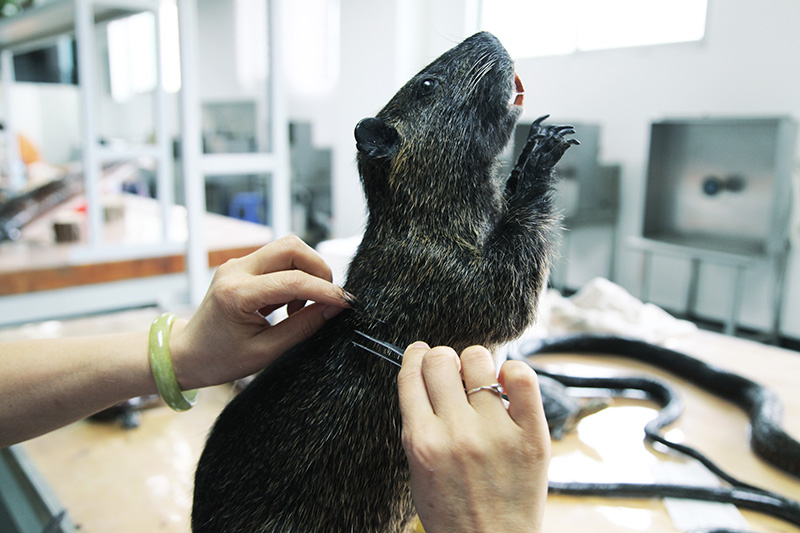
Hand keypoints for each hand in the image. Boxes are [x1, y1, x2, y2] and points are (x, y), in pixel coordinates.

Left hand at [170, 236, 348, 388]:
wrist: (186, 354)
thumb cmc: (221, 359)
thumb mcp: (266, 351)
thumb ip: (303, 327)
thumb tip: (335, 308)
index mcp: (236, 294)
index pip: (292, 280)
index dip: (325, 290)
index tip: (346, 302)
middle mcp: (235, 271)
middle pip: (290, 247)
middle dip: (318, 269)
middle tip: (327, 298)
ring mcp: (236, 265)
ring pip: (286, 249)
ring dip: (306, 273)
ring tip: (301, 308)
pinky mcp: (241, 266)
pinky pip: (277, 260)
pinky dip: (294, 277)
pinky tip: (287, 306)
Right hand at [398, 342, 550, 532]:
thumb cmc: (451, 511)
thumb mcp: (417, 469)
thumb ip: (419, 424)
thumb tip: (428, 376)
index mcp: (421, 441)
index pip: (412, 375)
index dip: (415, 356)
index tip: (421, 353)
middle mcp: (456, 433)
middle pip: (441, 360)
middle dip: (442, 359)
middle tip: (450, 371)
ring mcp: (495, 432)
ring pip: (478, 360)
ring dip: (474, 363)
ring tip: (479, 379)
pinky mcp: (531, 436)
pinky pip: (523, 379)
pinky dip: (513, 371)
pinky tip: (507, 382)